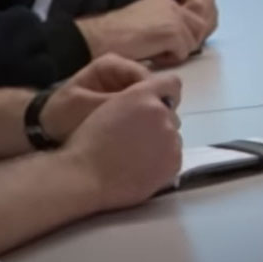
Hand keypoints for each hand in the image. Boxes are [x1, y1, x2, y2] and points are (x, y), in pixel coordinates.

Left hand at [41, 54, 151, 141]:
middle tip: (154, 131)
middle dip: (155, 109)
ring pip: (151, 104)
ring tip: (148, 137)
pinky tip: (143, 140)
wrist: (46, 130)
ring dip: (151, 119)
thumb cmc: (61, 114)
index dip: (155, 96)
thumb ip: (116, 102)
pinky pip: (143, 116)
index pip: (146, 76)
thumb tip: (150, 105)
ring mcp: (125, 92)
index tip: (158, 118)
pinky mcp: (126, 110)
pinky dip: (144, 127)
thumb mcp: (87, 106)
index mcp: (112, 65)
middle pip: (153, 89)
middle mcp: (122, 75)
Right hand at [63, 74, 182, 209]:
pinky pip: (173, 156)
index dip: (162, 93)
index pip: (170, 83)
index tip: (150, 105)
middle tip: (134, 136)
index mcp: (142, 95)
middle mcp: (162, 114)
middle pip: (170, 113)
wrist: (88, 178)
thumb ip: (133, 101)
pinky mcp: (174, 163)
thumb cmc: (88, 144)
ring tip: (135, 155)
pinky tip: (141, 167)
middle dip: (157, 121)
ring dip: (160, 141)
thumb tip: (151, 105)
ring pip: (172, 136)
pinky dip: (161, 160)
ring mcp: (171, 140)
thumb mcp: (106, 108)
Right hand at [74, 0, 216, 67]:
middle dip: (196, 35)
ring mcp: (174, 18)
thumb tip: (185, 32)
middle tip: (179, 45)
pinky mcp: (172, 33)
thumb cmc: (115, 34)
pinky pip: (184, 51)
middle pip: (204, 19)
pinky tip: (154, 57)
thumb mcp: (144, 17)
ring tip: (161, 52)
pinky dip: (170, 59)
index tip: (196, 23)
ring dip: (181, 49)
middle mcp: (172, 4)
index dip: (204, 11)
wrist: (100, 37)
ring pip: (195, 38)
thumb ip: (164, 18)